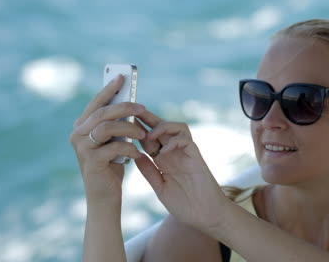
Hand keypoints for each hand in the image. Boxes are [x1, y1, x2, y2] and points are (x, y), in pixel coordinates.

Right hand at [69, 75, 146, 205]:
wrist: (105, 197)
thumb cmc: (111, 166)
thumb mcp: (113, 141)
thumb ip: (115, 124)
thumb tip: (131, 103)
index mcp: (81, 126)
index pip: (96, 103)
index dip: (109, 89)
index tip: (122, 77)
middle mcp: (77, 134)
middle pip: (103, 112)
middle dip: (125, 107)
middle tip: (143, 107)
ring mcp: (82, 148)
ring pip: (107, 127)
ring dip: (129, 128)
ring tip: (143, 134)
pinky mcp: (91, 161)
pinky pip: (114, 147)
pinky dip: (129, 148)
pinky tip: (137, 153)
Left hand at [134, 112, 229, 231]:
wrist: (205, 215)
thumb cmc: (184, 204)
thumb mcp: (159, 187)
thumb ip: (149, 172)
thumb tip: (134, 154)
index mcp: (164, 160)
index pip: (149, 139)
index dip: (137, 130)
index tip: (122, 125)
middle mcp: (174, 153)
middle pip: (161, 128)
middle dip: (147, 119)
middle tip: (132, 113)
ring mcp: (186, 153)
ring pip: (177, 127)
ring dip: (162, 127)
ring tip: (150, 136)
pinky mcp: (196, 156)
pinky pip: (186, 140)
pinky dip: (174, 141)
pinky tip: (164, 150)